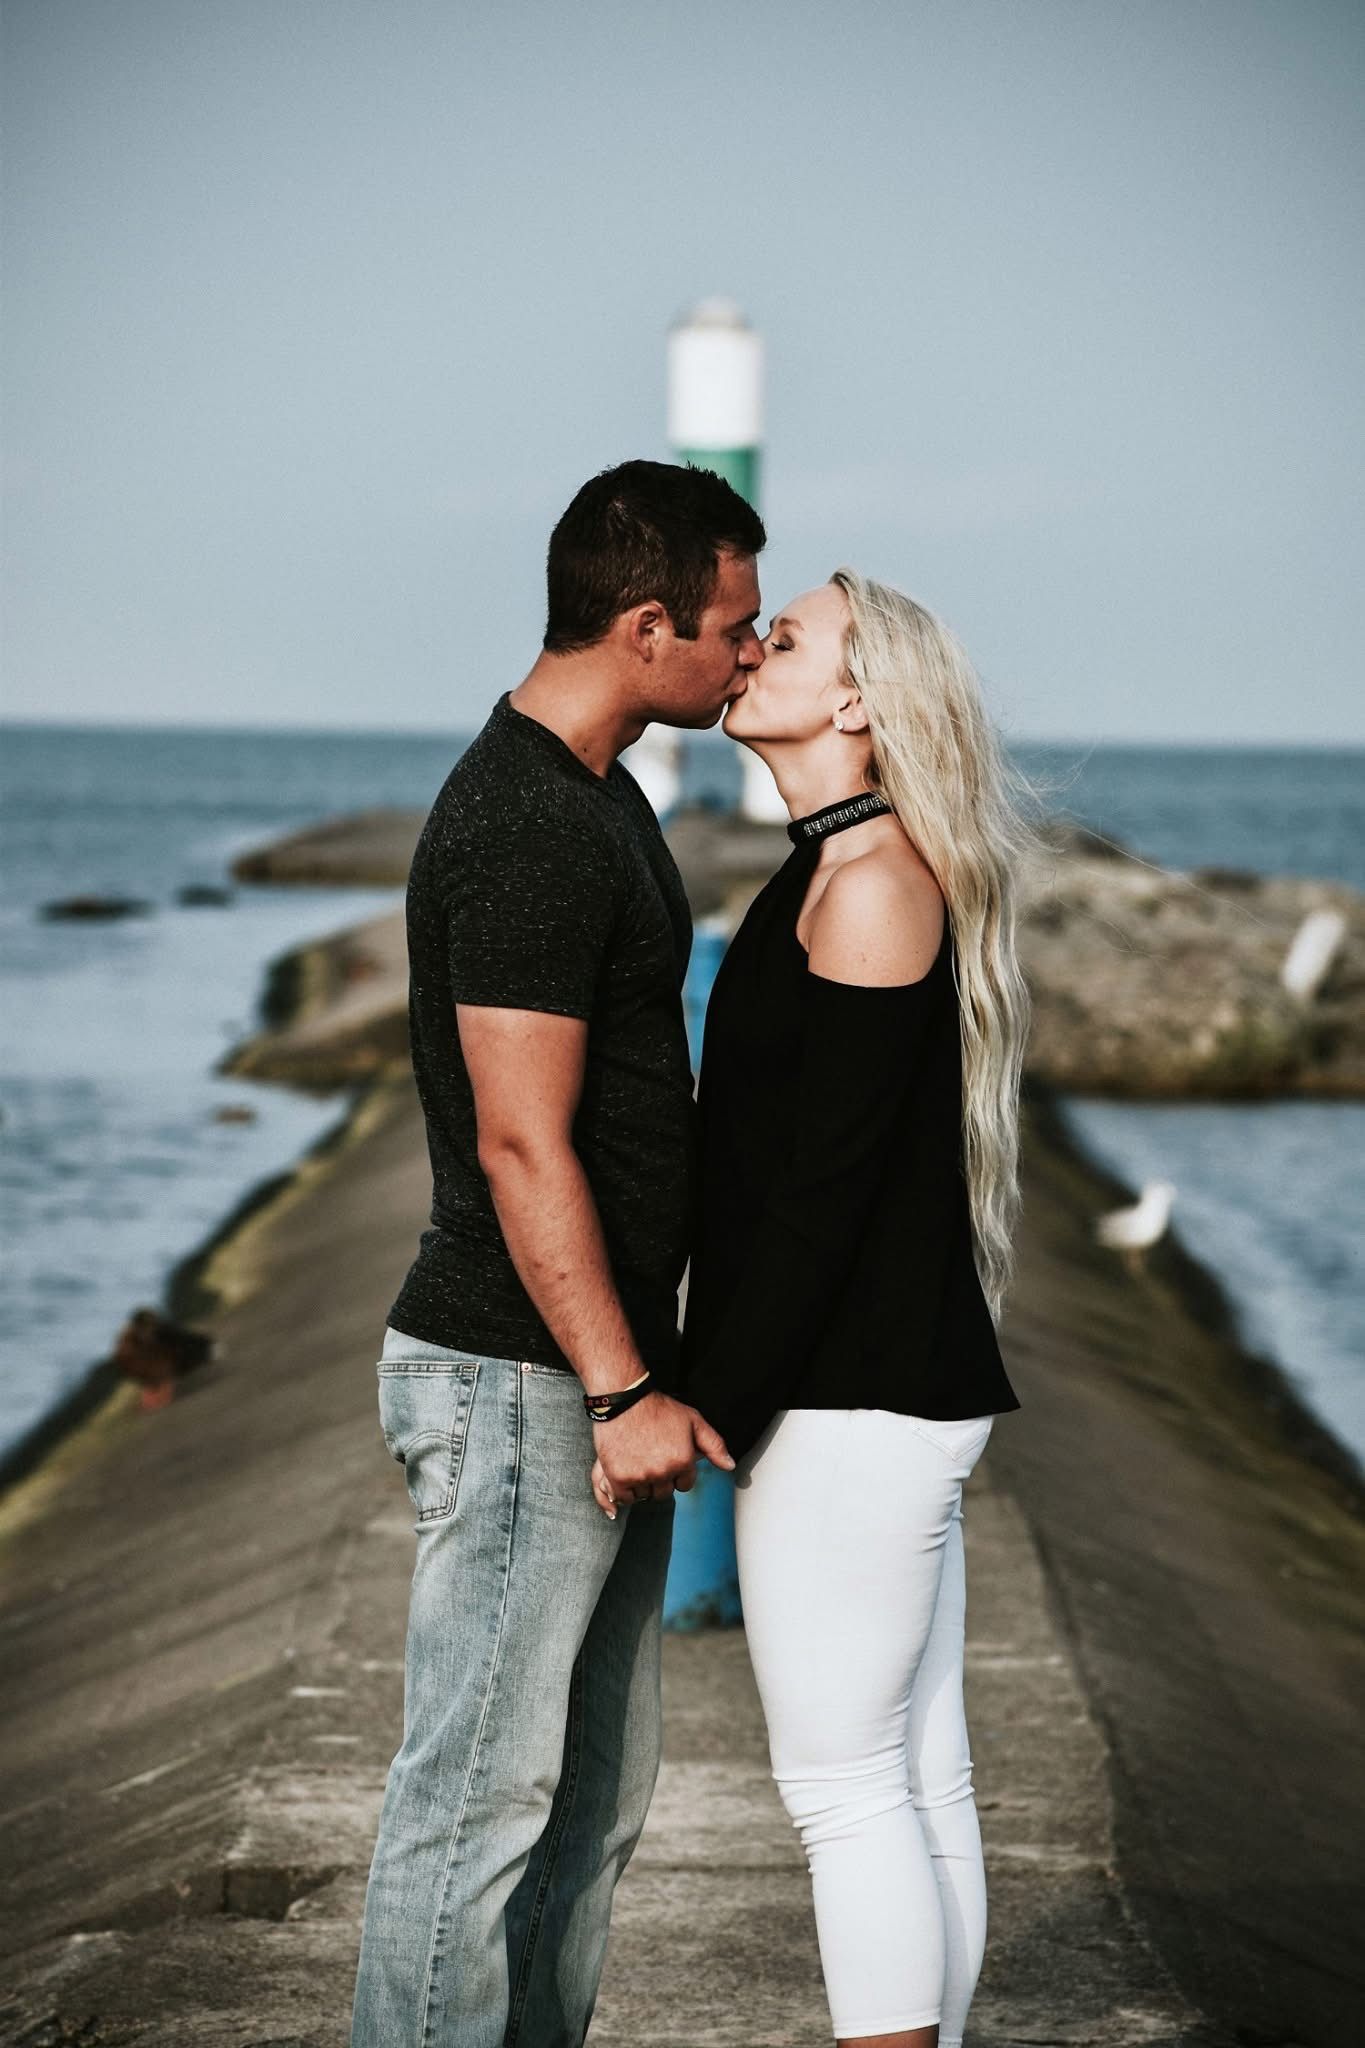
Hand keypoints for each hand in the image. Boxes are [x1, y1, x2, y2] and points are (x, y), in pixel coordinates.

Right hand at [589, 1393, 733, 1518]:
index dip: (677, 1472)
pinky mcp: (619, 1477)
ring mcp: (640, 1476)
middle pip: (664, 1493)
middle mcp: (663, 1471)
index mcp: (683, 1460)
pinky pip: (625, 1498)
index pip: (685, 1485)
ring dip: (642, 1484)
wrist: (624, 1400)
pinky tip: (627, 1470)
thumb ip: (714, 1445)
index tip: (668, 1459)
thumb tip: (729, 1465)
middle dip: (661, 1480)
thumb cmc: (658, 1409)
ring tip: (638, 1461)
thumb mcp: (693, 1421)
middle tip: (651, 1458)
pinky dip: (625, 1489)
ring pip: (645, 1496)